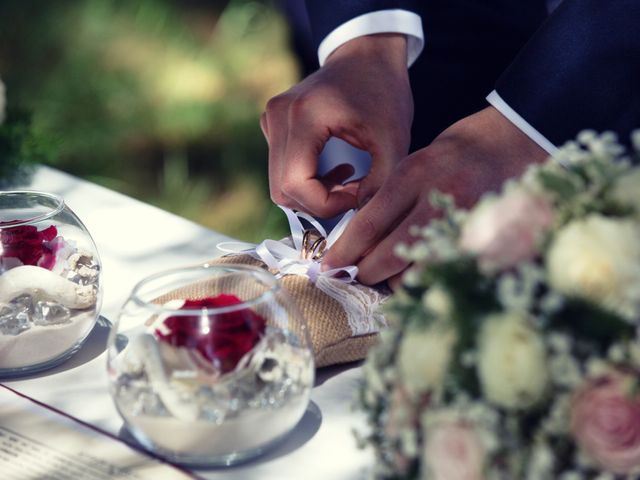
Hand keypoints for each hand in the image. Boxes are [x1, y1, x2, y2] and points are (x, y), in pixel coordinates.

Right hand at [261, 34, 412, 217]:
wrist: (366, 55)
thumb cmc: (384, 93)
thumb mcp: (394, 141)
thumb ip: (380, 184)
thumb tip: (359, 217)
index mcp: (304, 116)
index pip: (295, 184)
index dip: (326, 205)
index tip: (357, 197)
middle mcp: (278, 115)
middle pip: (283, 189)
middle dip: (319, 203)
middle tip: (353, 193)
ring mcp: (271, 118)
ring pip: (279, 184)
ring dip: (312, 194)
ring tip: (347, 179)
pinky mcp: (272, 124)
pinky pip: (280, 170)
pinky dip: (305, 180)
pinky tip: (332, 168)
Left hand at [322, 106, 548, 286]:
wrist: (517, 139)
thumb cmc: (460, 149)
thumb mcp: (417, 161)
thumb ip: (391, 198)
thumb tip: (363, 237)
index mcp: (415, 175)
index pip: (370, 223)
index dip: (346, 251)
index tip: (329, 266)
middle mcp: (437, 200)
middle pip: (389, 254)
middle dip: (367, 272)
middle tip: (357, 274)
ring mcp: (463, 223)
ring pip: (417, 271)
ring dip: (396, 280)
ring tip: (389, 273)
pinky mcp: (484, 239)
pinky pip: (445, 273)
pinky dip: (426, 278)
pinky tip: (419, 271)